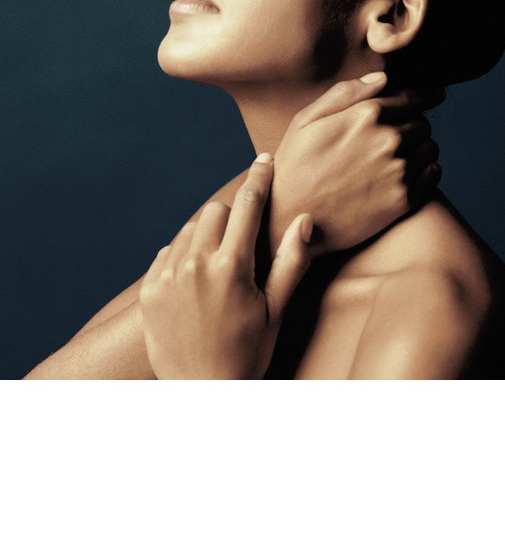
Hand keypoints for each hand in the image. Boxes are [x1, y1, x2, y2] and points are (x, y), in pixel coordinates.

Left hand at [139, 155, 311, 378]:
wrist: (201, 394)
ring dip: (207, 234)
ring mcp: (167, 277)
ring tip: (221, 268)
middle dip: (233, 217)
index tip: (264, 159)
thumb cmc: (248, 353)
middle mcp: (195, 265)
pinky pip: (168, 250)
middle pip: (216, 210)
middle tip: (243, 245)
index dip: (259, 178)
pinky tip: (197, 281)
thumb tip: (305, 219)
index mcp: (231, 268)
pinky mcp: (149, 290)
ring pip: (190, 228)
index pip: (247, 205)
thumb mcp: (277, 311)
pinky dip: (183, 255)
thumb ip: (292, 261)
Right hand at [269, 71, 440, 257]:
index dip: (410, 103)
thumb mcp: (306, 120)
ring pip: (430, 147)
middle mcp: (388, 139)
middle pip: (422, 123)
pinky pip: (434, 173)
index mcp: (367, 114)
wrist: (290, 219)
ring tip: (394, 159)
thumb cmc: (294, 167)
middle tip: (389, 141)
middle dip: (410, 127)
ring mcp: (399, 171)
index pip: (412, 98)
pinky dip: (425, 171)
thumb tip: (383, 77)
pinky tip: (402, 176)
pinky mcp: (404, 200)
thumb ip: (346, 93)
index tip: (407, 111)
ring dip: (419, 149)